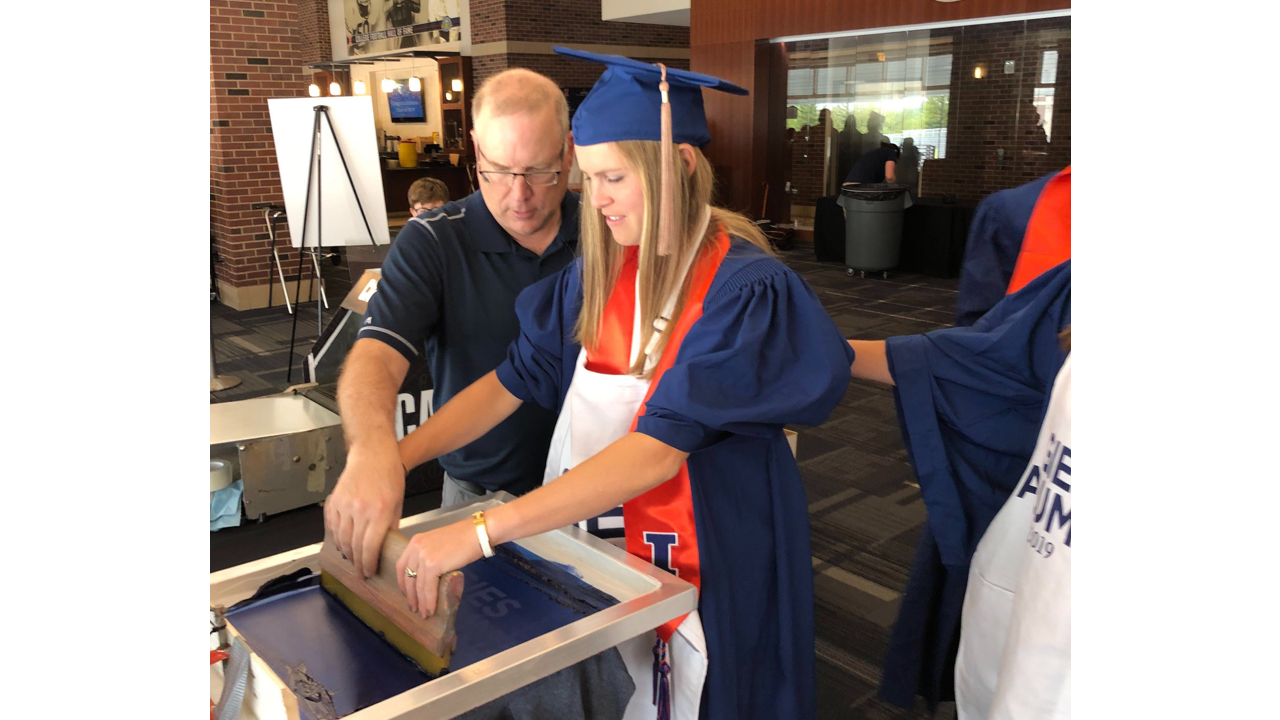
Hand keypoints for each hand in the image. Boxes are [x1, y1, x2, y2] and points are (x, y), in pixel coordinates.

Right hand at [324, 442, 405, 578]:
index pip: (370, 547)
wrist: (373, 454)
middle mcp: (360, 510)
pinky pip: (332, 526)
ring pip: (341, 538)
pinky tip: (342, 543)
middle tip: (360, 571)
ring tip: (352, 559)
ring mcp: (345, 505)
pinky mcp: (334, 501)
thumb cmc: (388, 476)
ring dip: (346, 552)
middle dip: (357, 562)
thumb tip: (385, 546)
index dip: (368, 564)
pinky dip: (336, 538)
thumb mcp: (397, 503)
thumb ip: (390, 526)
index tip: (368, 572)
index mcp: (379, 512)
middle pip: (354, 546)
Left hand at [395, 520, 483, 616]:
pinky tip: (431, 609)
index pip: (402, 566)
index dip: (403, 583)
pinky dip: (429, 601)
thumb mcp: (440, 543)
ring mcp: (423, 556)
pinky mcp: (433, 565)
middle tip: (415, 608)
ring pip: (418, 585)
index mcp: (416, 542)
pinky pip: (428, 588)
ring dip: (421, 602)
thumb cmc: (465, 536)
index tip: (407, 594)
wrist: (478, 532)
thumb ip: (430, 555)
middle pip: (408, 577)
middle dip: (411, 596)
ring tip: (424, 613)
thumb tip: (430, 575)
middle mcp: (416, 548)